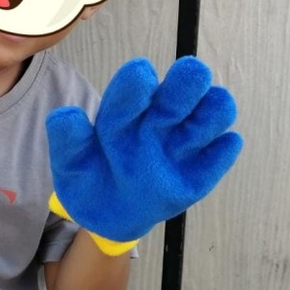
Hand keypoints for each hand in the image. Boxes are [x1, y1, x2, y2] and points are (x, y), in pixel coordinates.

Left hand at [46, 56, 241, 253]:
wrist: (109, 216)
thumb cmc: (89, 178)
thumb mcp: (71, 163)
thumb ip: (67, 140)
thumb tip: (66, 115)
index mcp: (124, 111)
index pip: (134, 86)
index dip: (138, 81)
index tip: (141, 73)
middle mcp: (158, 118)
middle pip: (182, 88)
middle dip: (187, 83)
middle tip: (189, 79)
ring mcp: (182, 143)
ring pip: (213, 111)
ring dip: (211, 113)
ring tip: (193, 132)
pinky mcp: (199, 170)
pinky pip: (220, 154)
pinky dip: (223, 150)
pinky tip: (220, 147)